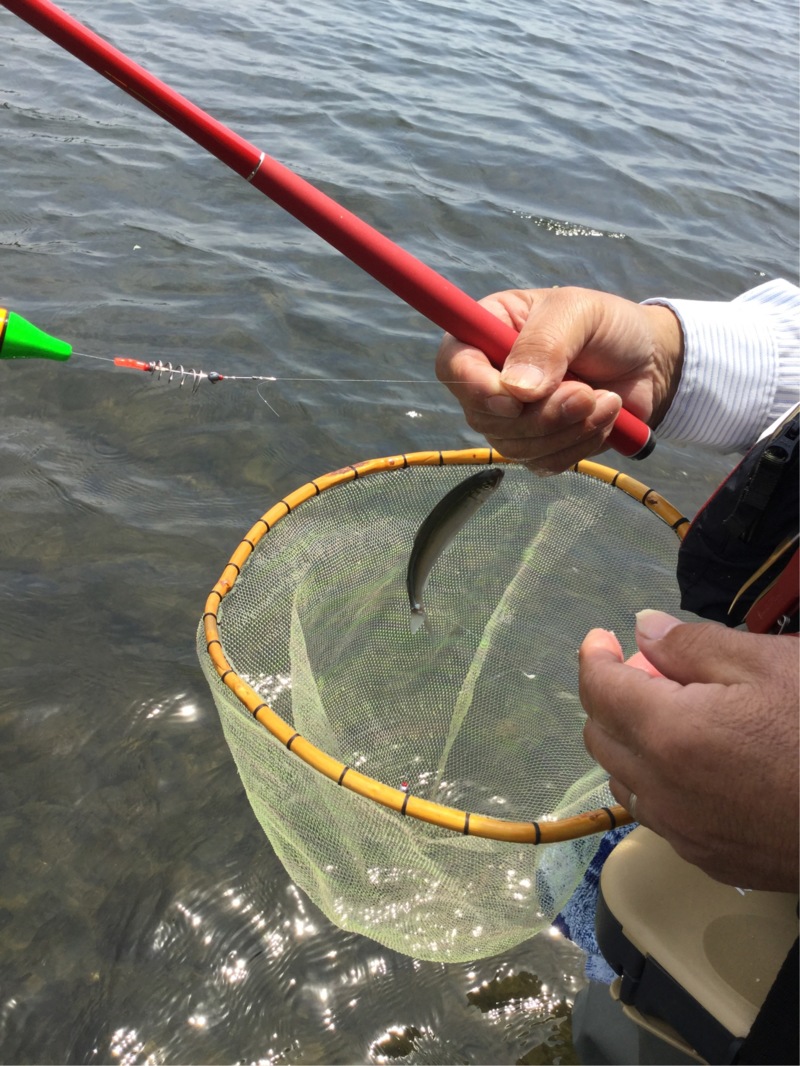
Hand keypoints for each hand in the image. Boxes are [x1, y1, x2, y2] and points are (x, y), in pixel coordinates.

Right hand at [436, 286, 683, 472]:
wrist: (649, 362)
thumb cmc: (608, 326)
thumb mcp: (579, 313)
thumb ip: (546, 343)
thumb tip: (518, 391)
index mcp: (487, 332)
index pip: (452, 364)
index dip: (474, 388)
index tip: (514, 399)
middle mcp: (490, 378)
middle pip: (485, 417)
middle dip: (541, 415)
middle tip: (586, 392)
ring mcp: (511, 417)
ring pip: (516, 446)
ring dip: (568, 429)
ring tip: (606, 400)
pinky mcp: (538, 445)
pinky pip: (543, 463)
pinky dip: (579, 445)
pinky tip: (603, 418)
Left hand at [580, 609, 798, 891]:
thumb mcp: (770, 665)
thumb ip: (693, 645)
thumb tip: (642, 630)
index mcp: (669, 734)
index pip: (599, 690)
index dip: (593, 656)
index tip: (601, 638)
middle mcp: (662, 790)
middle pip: (600, 736)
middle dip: (608, 697)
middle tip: (645, 672)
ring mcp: (684, 833)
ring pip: (623, 780)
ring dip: (628, 742)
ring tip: (667, 716)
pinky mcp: (710, 860)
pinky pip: (656, 814)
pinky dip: (655, 782)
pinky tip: (692, 765)